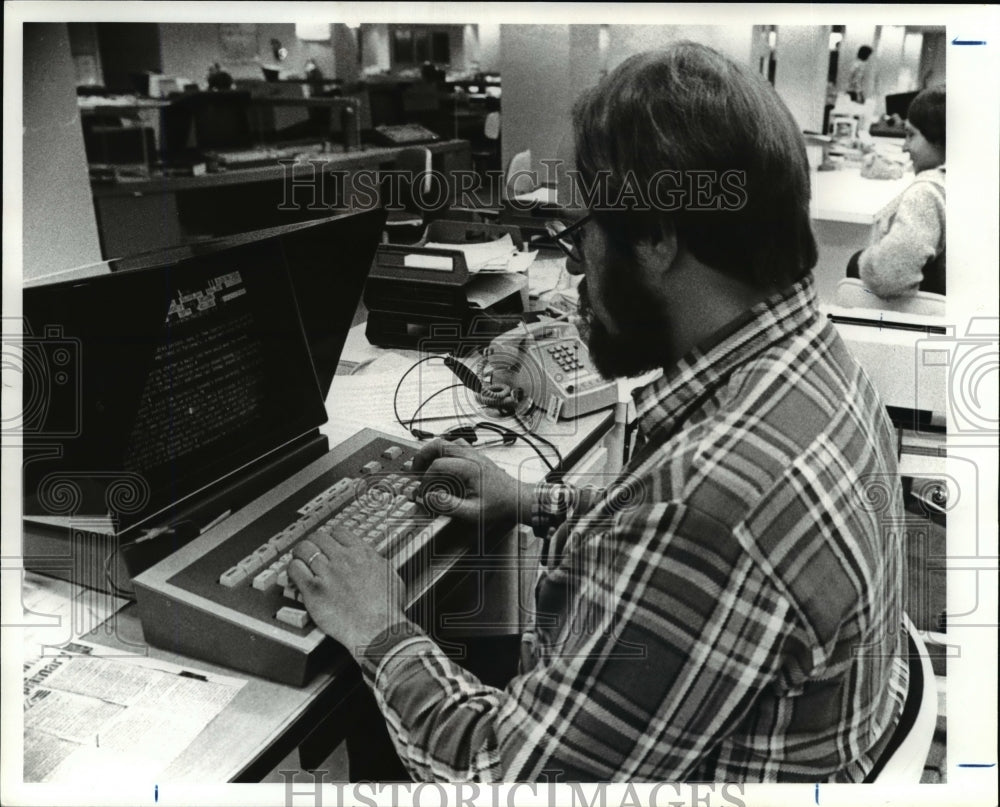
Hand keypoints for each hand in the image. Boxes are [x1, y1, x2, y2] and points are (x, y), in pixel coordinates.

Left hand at [289, 528, 406, 656]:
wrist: (378, 629)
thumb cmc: (388, 609)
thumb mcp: (390, 575)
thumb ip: (376, 562)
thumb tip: (372, 559)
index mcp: (363, 553)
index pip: (338, 532)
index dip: (331, 538)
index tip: (328, 545)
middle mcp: (344, 559)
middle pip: (318, 537)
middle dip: (313, 543)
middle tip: (310, 551)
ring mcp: (328, 573)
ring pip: (304, 549)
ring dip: (300, 553)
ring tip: (299, 560)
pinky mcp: (314, 590)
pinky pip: (295, 569)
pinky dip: (292, 569)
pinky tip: (294, 575)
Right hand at [411, 438, 532, 530]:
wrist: (517, 498)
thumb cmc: (499, 505)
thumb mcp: (473, 512)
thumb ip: (450, 505)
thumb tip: (430, 498)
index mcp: (469, 468)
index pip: (438, 465)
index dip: (425, 478)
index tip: (423, 491)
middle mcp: (471, 456)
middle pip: (439, 444)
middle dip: (422, 456)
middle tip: (415, 470)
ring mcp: (474, 453)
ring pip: (447, 441)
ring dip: (432, 452)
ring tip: (424, 466)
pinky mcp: (476, 456)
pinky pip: (455, 445)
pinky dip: (443, 451)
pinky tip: (441, 463)